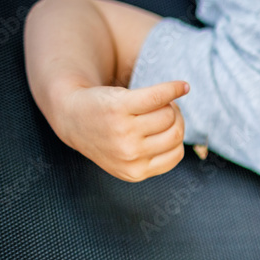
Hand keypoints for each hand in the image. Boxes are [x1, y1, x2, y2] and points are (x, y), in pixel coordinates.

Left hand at [56, 80, 189, 181]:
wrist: (71, 115)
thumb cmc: (106, 135)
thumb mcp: (127, 159)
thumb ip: (154, 157)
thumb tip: (187, 137)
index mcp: (135, 172)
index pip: (176, 154)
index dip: (175, 138)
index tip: (166, 128)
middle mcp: (129, 154)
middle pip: (175, 132)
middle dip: (175, 119)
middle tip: (163, 111)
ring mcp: (123, 131)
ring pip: (169, 115)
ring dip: (167, 105)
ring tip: (155, 103)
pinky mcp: (119, 106)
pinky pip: (159, 96)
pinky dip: (173, 89)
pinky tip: (181, 87)